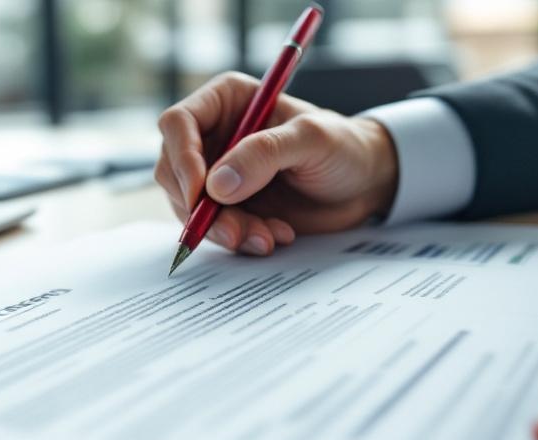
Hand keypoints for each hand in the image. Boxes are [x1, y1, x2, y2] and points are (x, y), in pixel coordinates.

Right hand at [154, 72, 398, 254]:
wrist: (364, 185)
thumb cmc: (344, 147)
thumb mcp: (312, 140)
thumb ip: (265, 154)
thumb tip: (216, 185)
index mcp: (227, 102)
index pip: (178, 123)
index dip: (181, 158)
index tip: (200, 193)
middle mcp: (213, 136)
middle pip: (173, 171)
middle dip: (200, 208)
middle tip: (235, 231)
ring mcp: (217, 174)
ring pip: (189, 207)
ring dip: (222, 229)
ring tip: (266, 237)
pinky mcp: (227, 207)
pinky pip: (212, 228)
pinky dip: (237, 239)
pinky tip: (273, 236)